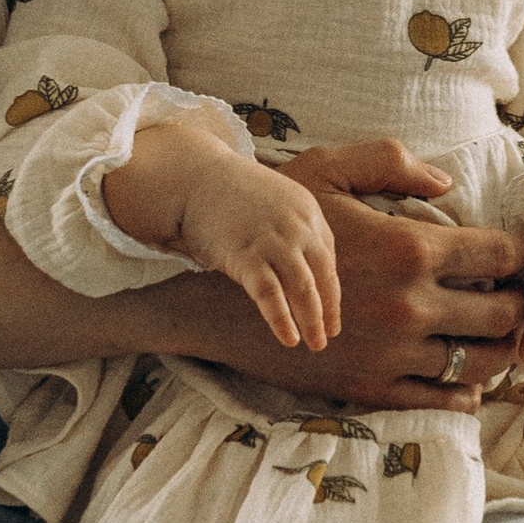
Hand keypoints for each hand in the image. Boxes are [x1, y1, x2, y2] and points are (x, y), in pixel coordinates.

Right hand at [104, 118, 340, 349]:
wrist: (192, 179)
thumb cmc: (229, 195)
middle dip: (328, 310)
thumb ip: (292, 232)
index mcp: (306, 211)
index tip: (331, 314)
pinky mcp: (244, 256)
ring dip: (312, 320)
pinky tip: (289, 338)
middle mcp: (296, 226)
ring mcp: (271, 241)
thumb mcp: (273, 204)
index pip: (327, 258)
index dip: (331, 290)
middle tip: (329, 335)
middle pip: (322, 275)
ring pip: (303, 288)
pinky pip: (271, 295)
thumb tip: (301, 273)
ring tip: (314, 344)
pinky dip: (282, 319)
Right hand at [152, 136, 523, 405]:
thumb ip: (391, 165)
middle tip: (512, 300)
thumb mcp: (326, 171)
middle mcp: (412, 305)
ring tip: (491, 338)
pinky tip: (464, 378)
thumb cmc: (279, 225)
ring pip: (480, 363)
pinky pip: (441, 400)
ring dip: (495, 351)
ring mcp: (395, 354)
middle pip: (504, 315)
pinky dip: (464, 393)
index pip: (502, 256)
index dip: (518, 256)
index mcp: (411, 247)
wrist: (225, 300)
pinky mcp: (374, 389)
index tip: (513, 260)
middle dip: (518, 306)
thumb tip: (449, 184)